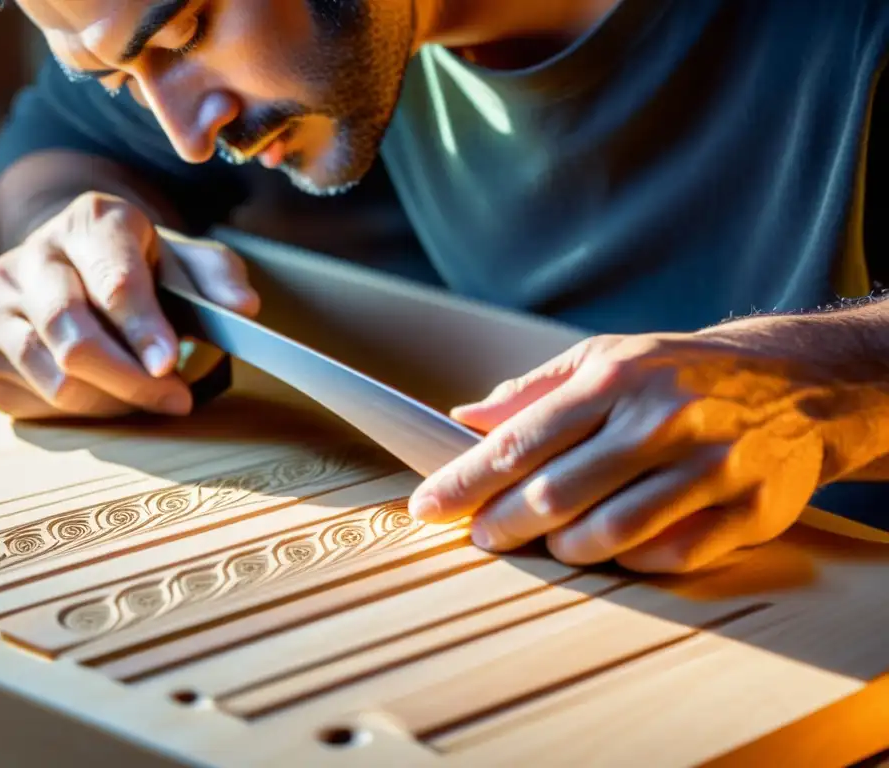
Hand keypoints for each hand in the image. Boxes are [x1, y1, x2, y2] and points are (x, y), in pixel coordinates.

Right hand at [0, 192, 258, 419]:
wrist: (75, 267)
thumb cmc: (142, 269)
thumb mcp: (187, 261)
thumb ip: (219, 278)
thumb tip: (243, 307)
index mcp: (90, 222)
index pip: (114, 281)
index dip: (143, 328)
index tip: (169, 365)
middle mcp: (32, 256)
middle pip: (73, 336)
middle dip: (130, 379)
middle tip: (176, 400)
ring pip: (53, 376)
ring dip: (111, 401)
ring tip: (148, 398)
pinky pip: (30, 400)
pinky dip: (77, 410)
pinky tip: (105, 394)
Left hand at [409, 333, 831, 572]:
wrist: (797, 383)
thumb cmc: (680, 373)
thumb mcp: (607, 359)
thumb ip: (533, 392)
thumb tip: (463, 419)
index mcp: (616, 378)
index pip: (520, 440)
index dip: (466, 481)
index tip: (428, 507)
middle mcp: (662, 419)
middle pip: (558, 493)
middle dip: (504, 524)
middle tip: (484, 536)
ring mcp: (710, 466)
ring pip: (611, 532)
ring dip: (566, 548)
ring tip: (552, 540)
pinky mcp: (749, 509)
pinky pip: (670, 555)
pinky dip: (631, 560)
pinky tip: (617, 546)